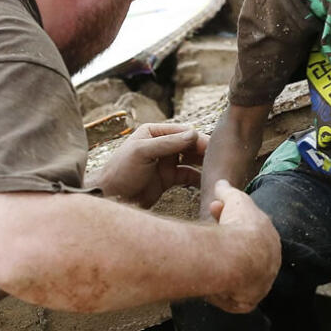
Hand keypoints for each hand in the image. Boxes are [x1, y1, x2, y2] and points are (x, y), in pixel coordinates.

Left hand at [91, 122, 206, 207]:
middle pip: (190, 145)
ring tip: (217, 171)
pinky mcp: (168, 179)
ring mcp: (166, 162)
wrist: (111, 198)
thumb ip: (168, 143)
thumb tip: (194, 134)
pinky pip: (188, 176)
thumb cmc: (120, 172)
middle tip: (219, 160)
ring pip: (191, 160)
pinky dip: (199, 179)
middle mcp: (162, 145)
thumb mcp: (142, 153)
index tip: (212, 148)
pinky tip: (209, 182)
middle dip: (204, 152)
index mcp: (153, 132)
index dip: (198, 139)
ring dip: (203, 165)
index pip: (183, 132)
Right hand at [204, 179, 280, 312]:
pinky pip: (234, 300)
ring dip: (224, 273)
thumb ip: (228, 191)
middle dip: (227, 247)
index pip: (250, 234)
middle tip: (207, 239)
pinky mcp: (248, 302)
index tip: (214, 217)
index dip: (230, 224)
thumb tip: (221, 182)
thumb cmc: (239, 226)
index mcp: (270, 241)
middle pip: (245, 258)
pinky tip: (211, 286)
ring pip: (240, 280)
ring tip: (204, 264)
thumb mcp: (234, 200)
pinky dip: (223, 294)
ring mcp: (260, 285)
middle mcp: (270, 265)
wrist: (238, 258)